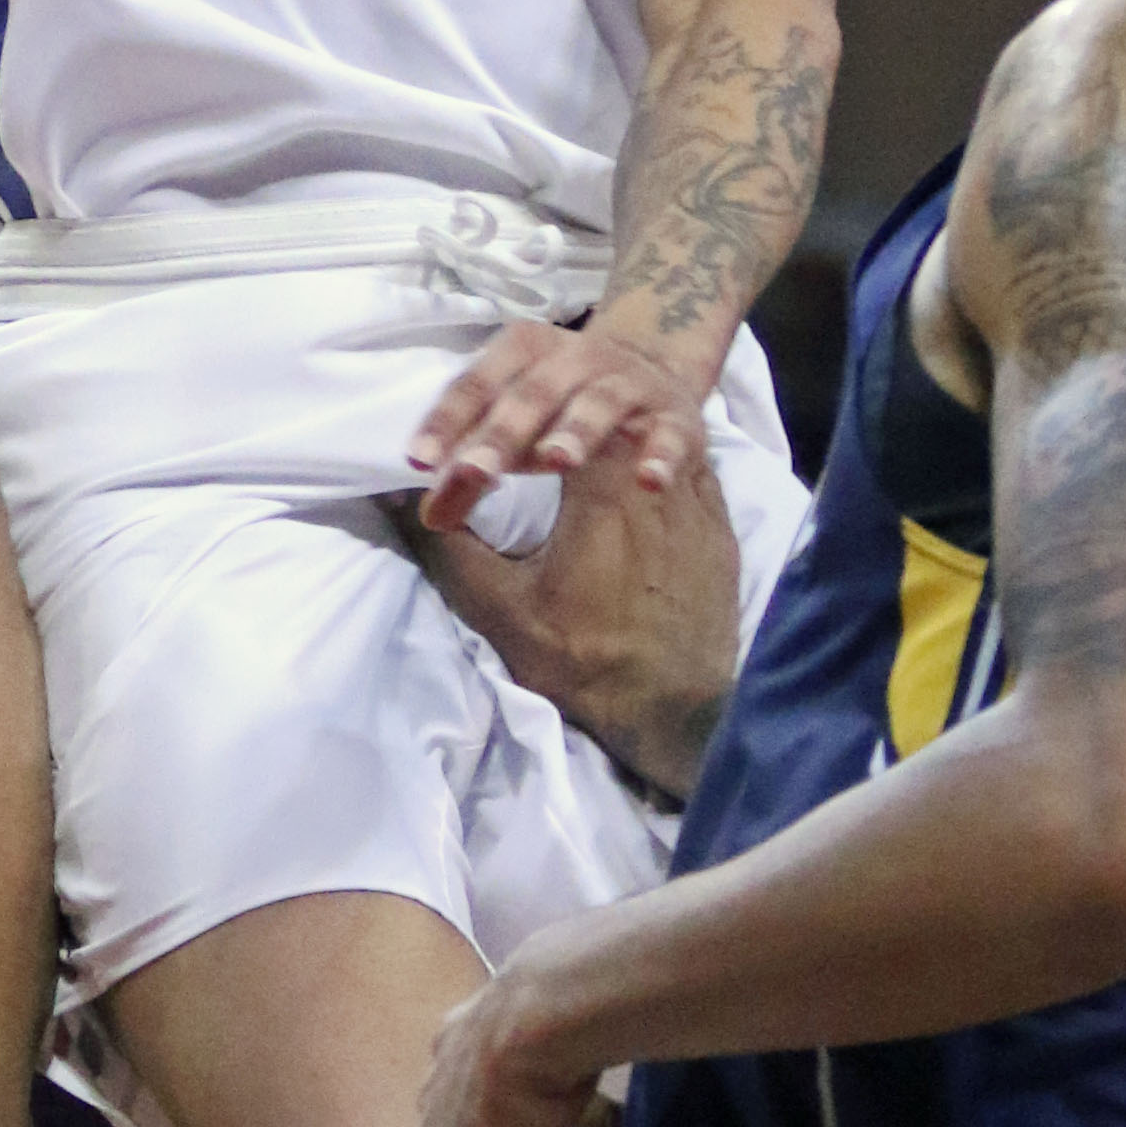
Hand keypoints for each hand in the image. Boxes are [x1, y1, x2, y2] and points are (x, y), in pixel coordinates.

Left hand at [407, 306, 713, 534]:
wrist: (655, 362)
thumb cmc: (563, 401)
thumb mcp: (515, 423)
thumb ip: (473, 466)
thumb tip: (431, 517)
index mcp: (525, 350)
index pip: (478, 383)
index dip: (447, 420)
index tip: (420, 461)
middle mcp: (575, 357)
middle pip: (532, 394)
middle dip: (502, 432)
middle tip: (474, 471)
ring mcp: (627, 383)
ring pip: (598, 404)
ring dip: (576, 429)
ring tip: (556, 461)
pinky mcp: (674, 415)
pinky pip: (669, 435)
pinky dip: (661, 455)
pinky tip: (649, 482)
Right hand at [418, 444, 742, 805]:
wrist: (676, 713)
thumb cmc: (583, 660)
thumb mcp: (499, 608)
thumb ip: (450, 548)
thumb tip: (404, 501)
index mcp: (602, 485)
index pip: (552, 419)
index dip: (517, 422)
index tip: (492, 444)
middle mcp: (655, 478)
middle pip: (608, 412)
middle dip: (565, 418)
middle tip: (535, 440)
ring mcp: (699, 501)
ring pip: (653, 432)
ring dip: (615, 431)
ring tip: (582, 447)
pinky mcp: (721, 528)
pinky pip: (691, 466)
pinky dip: (657, 458)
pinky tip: (636, 473)